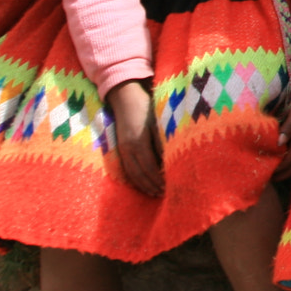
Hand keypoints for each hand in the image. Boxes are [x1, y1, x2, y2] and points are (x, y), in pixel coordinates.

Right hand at [108, 80, 163, 197]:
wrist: (125, 96)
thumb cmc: (146, 106)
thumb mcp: (158, 120)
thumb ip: (162, 139)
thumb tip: (170, 157)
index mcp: (138, 142)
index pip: (149, 167)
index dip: (158, 179)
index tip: (169, 187)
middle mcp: (127, 148)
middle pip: (139, 174)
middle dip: (151, 186)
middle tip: (164, 194)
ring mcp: (122, 149)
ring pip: (131, 173)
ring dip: (143, 185)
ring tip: (155, 193)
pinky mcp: (120, 148)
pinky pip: (126, 168)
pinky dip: (134, 179)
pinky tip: (143, 183)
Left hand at [273, 85, 290, 178]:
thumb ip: (288, 128)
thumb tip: (278, 143)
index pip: (288, 163)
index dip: (276, 170)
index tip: (263, 173)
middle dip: (279, 175)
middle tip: (264, 176)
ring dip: (283, 170)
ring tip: (269, 170)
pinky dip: (286, 162)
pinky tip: (278, 158)